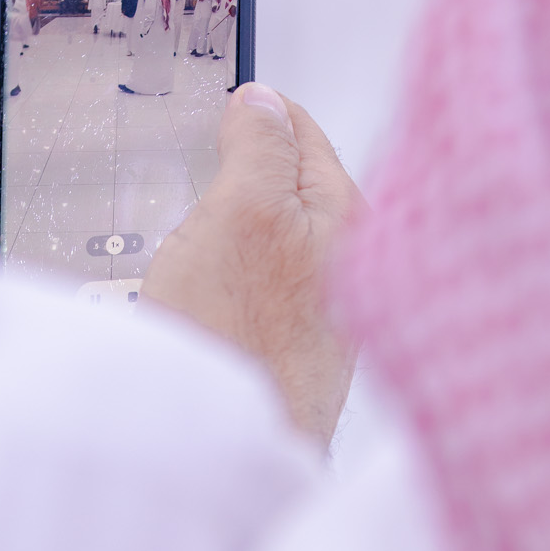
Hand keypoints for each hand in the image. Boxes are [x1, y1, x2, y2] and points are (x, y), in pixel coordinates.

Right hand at [143, 85, 361, 445]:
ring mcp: (319, 317)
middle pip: (289, 190)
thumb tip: (263, 101)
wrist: (222, 455)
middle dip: (247, 170)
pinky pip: (255, 294)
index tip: (223, 95)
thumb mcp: (241, 211)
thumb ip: (259, 146)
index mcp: (347, 216)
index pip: (301, 132)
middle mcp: (345, 267)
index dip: (256, 108)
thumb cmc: (241, 342)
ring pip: (271, 244)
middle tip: (209, 147)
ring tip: (202, 220)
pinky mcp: (288, 358)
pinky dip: (226, 280)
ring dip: (234, 228)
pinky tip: (202, 291)